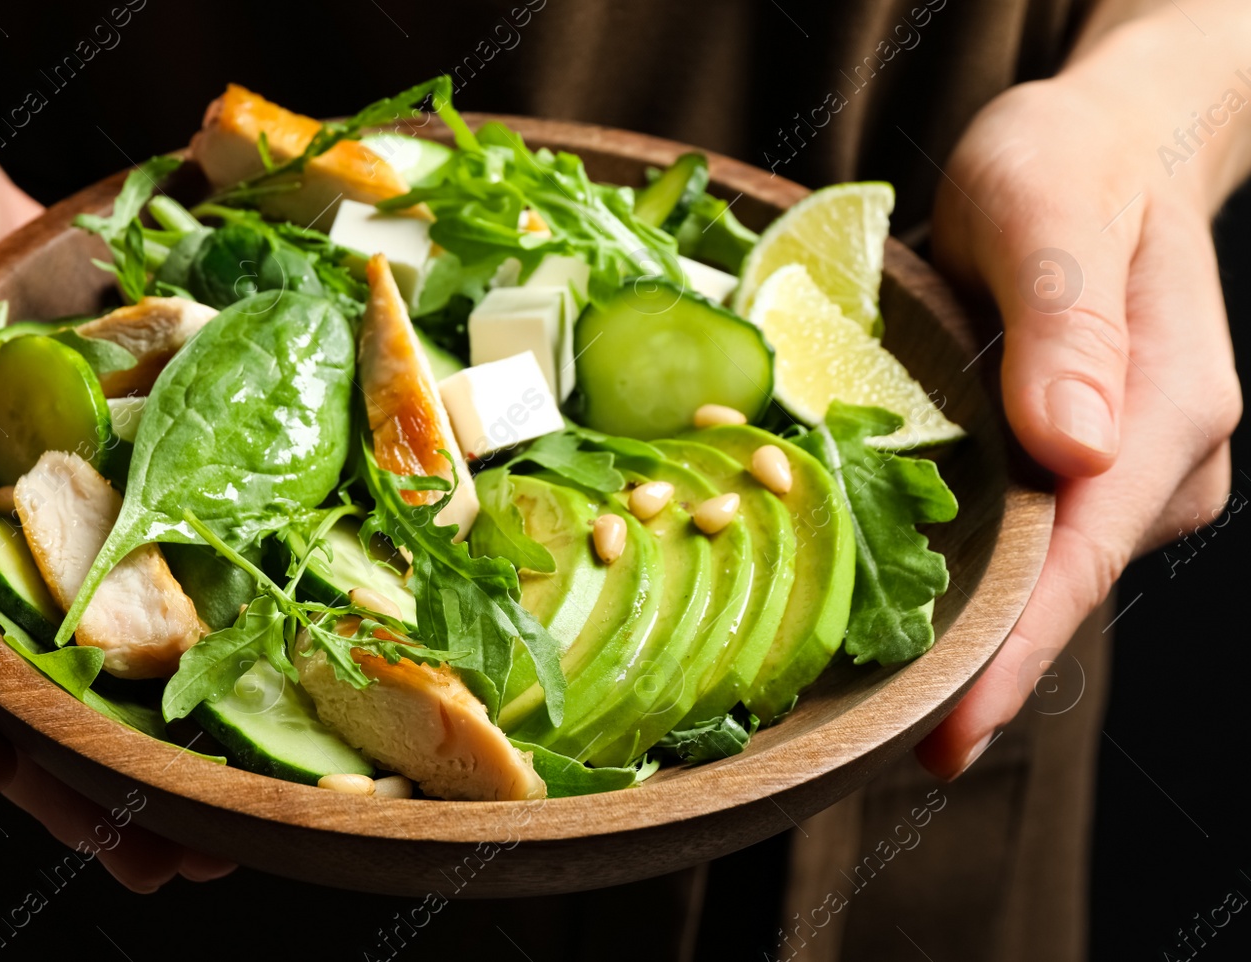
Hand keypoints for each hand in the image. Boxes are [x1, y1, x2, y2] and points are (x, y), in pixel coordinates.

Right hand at [0, 103, 233, 887]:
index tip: (1, 776)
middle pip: (1, 689)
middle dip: (73, 783)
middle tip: (156, 856)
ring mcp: (25, 526)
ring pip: (82, 656)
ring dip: (143, 743)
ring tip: (223, 825)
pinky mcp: (96, 489)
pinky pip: (144, 573)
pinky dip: (189, 634)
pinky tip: (255, 682)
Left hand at [920, 68, 1240, 776]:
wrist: (1094, 151)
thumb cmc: (1067, 162)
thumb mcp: (1049, 211)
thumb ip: (1067, 326)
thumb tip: (1077, 452)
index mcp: (1167, 414)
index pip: (1080, 562)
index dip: (1012, 657)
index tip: (945, 738)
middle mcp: (1151, 465)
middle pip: (1052, 593)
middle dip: (968, 673)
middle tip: (860, 749)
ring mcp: (1114, 476)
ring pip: (1028, 577)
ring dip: (953, 635)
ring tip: (853, 703)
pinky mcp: (1071, 470)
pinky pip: (1011, 542)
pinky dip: (953, 579)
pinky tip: (883, 615)